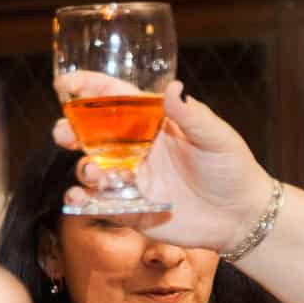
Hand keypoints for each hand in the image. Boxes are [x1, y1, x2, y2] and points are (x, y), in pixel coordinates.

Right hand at [53, 78, 274, 251]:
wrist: (241, 218)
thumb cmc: (233, 170)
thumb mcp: (217, 138)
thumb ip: (192, 115)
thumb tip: (174, 87)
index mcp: (153, 125)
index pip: (116, 100)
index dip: (89, 88)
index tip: (65, 84)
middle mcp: (136, 150)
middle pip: (91, 135)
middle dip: (70, 131)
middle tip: (62, 133)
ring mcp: (130, 179)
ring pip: (90, 168)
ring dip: (83, 168)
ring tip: (94, 173)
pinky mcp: (128, 208)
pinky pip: (97, 203)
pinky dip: (81, 201)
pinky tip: (80, 198)